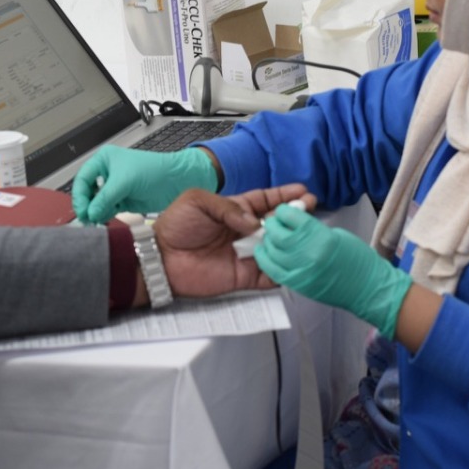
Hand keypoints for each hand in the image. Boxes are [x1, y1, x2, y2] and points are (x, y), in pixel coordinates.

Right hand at [72, 145, 217, 223]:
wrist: (176, 181)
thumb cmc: (155, 170)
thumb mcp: (125, 181)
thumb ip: (105, 198)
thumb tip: (90, 212)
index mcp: (104, 160)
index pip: (83, 178)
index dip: (79, 194)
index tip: (81, 209)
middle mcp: (107, 173)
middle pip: (87, 192)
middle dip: (86, 205)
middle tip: (86, 218)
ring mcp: (115, 188)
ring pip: (96, 203)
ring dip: (95, 212)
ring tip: (95, 221)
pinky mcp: (122, 200)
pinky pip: (107, 210)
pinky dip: (104, 215)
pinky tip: (105, 219)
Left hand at [153, 184, 314, 297]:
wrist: (161, 258)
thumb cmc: (175, 226)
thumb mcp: (198, 201)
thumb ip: (228, 207)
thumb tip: (254, 222)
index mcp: (235, 210)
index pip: (266, 201)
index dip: (285, 196)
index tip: (303, 192)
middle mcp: (245, 232)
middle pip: (277, 224)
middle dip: (295, 217)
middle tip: (307, 211)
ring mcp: (247, 254)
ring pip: (278, 248)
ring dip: (292, 242)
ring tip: (303, 234)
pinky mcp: (244, 276)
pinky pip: (270, 275)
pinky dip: (283, 271)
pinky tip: (293, 262)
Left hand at [254, 202, 412, 338]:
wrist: (368, 289)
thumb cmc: (359, 260)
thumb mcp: (336, 235)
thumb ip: (313, 229)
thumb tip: (295, 224)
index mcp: (322, 238)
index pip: (293, 218)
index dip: (285, 211)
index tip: (284, 209)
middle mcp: (309, 254)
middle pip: (279, 234)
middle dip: (273, 224)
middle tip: (274, 221)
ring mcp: (301, 271)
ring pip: (273, 251)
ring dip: (268, 240)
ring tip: (271, 235)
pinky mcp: (298, 285)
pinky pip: (273, 270)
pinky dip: (265, 259)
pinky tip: (265, 251)